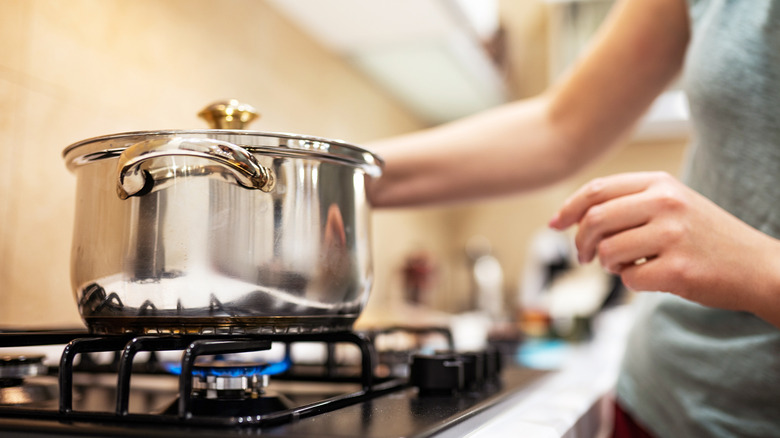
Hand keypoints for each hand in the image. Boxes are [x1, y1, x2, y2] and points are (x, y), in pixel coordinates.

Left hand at [548, 171, 779, 315]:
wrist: (759, 267)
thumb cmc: (705, 237)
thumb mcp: (672, 204)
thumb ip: (628, 203)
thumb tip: (572, 216)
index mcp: (660, 183)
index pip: (597, 190)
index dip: (569, 209)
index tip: (555, 224)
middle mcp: (666, 203)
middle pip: (594, 220)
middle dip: (581, 243)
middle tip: (585, 257)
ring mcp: (673, 235)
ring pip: (607, 252)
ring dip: (609, 265)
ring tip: (628, 265)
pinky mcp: (678, 269)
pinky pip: (629, 279)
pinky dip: (632, 282)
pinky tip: (652, 277)